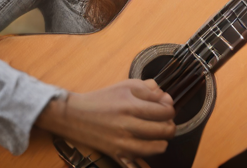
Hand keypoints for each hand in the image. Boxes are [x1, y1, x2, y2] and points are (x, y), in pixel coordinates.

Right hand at [36, 79, 175, 164]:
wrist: (76, 115)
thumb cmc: (103, 98)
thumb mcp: (126, 85)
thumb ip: (148, 89)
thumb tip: (166, 97)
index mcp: (131, 105)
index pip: (163, 111)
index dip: (170, 109)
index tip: (167, 107)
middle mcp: (127, 125)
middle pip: (163, 130)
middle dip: (170, 125)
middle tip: (167, 122)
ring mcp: (122, 142)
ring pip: (155, 148)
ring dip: (162, 141)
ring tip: (160, 135)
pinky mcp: (117, 154)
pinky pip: (137, 162)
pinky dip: (147, 157)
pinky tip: (149, 148)